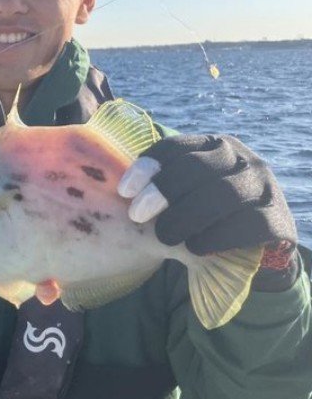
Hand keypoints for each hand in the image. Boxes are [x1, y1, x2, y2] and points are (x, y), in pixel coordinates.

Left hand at [118, 134, 295, 255]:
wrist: (253, 251)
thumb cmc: (204, 218)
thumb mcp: (183, 195)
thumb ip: (159, 185)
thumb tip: (119, 190)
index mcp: (214, 147)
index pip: (177, 147)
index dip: (148, 166)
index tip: (124, 191)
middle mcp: (243, 160)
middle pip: (199, 167)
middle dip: (162, 191)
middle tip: (138, 215)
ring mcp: (265, 188)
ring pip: (224, 193)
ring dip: (186, 216)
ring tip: (165, 236)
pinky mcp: (279, 219)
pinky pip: (249, 223)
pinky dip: (217, 235)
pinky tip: (196, 247)